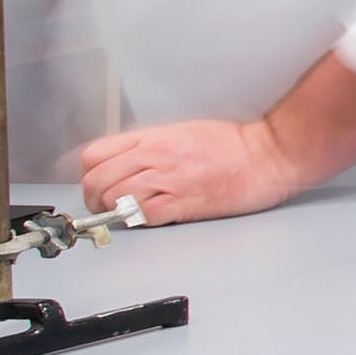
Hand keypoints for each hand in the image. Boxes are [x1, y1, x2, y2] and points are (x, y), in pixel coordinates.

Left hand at [72, 115, 315, 224]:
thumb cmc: (234, 146)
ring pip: (114, 198)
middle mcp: (154, 157)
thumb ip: (152, 147)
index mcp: (152, 139)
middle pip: (97, 181)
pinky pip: (144, 215)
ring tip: (124, 217)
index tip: (97, 186)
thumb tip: (128, 165)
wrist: (267, 155)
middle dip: (94, 200)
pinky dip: (138, 221)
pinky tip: (148, 220)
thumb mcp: (184, 132)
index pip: (95, 155)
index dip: (88, 175)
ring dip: (113, 213)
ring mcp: (168, 179)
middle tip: (106, 209)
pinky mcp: (185, 202)